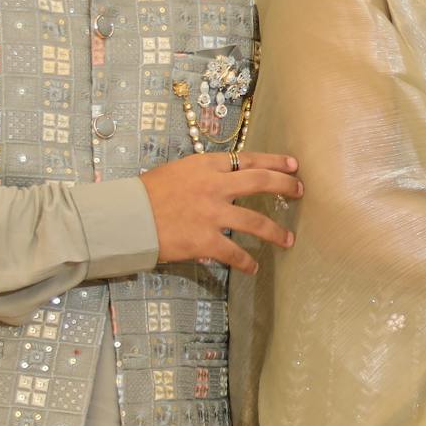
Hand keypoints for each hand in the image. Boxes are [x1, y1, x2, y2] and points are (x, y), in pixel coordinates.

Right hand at [140, 152, 302, 275]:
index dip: (274, 162)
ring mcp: (211, 214)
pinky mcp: (204, 240)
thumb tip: (226, 178)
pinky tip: (253, 267)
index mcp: (206, 166)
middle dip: (285, 186)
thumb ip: (204, 174)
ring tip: (288, 239)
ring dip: (275, 232)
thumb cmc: (147, 193)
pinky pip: (233, 253)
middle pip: (260, 182)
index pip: (248, 159)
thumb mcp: (178, 171)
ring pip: (255, 222)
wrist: (125, 217)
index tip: (293, 165)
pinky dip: (245, 262)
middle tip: (300, 192)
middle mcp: (213, 186)